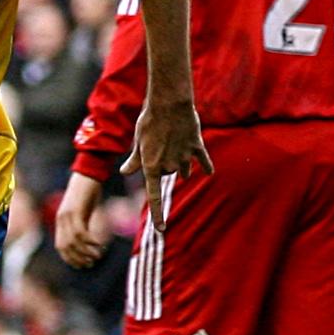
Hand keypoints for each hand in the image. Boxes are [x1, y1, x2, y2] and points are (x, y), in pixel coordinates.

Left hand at [54, 172, 108, 268]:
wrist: (88, 174)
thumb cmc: (88, 192)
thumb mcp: (84, 211)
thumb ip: (83, 224)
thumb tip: (88, 240)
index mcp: (61, 221)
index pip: (60, 246)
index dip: (70, 258)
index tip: (82, 265)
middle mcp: (61, 219)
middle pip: (66, 247)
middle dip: (79, 258)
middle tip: (92, 263)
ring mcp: (67, 215)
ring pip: (74, 242)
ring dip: (87, 252)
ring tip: (98, 255)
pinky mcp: (75, 211)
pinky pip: (81, 232)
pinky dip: (90, 241)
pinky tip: (100, 244)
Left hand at [120, 96, 211, 229]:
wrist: (168, 104)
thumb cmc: (148, 122)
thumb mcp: (137, 142)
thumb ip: (134, 160)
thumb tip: (125, 172)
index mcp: (151, 167)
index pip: (154, 196)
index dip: (158, 214)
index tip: (161, 230)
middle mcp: (169, 166)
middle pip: (167, 174)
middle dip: (164, 165)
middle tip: (159, 144)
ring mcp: (185, 157)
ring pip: (183, 169)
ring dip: (180, 163)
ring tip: (174, 144)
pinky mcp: (197, 147)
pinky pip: (203, 161)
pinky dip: (205, 165)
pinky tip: (209, 171)